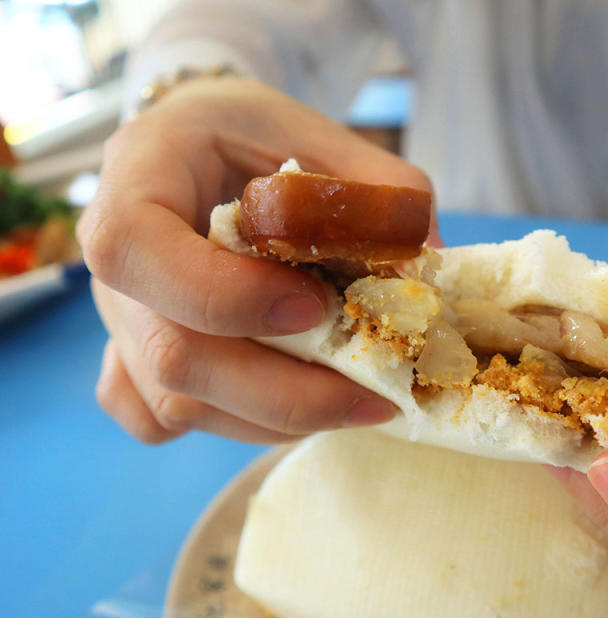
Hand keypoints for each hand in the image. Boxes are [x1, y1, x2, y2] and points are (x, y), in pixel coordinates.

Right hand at [79, 77, 435, 443]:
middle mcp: (113, 261)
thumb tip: (430, 262)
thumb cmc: (262, 138)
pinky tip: (292, 400)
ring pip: (176, 403)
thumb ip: (379, 191)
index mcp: (138, 175)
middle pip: (170, 354)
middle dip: (283, 390)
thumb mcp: (323, 137)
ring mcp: (119, 318)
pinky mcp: (133, 358)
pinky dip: (228, 425)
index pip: (134, 248)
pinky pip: (154, 418)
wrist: (209, 148)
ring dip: (277, 417)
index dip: (222, 294)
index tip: (313, 307)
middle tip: (374, 393)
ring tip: (359, 400)